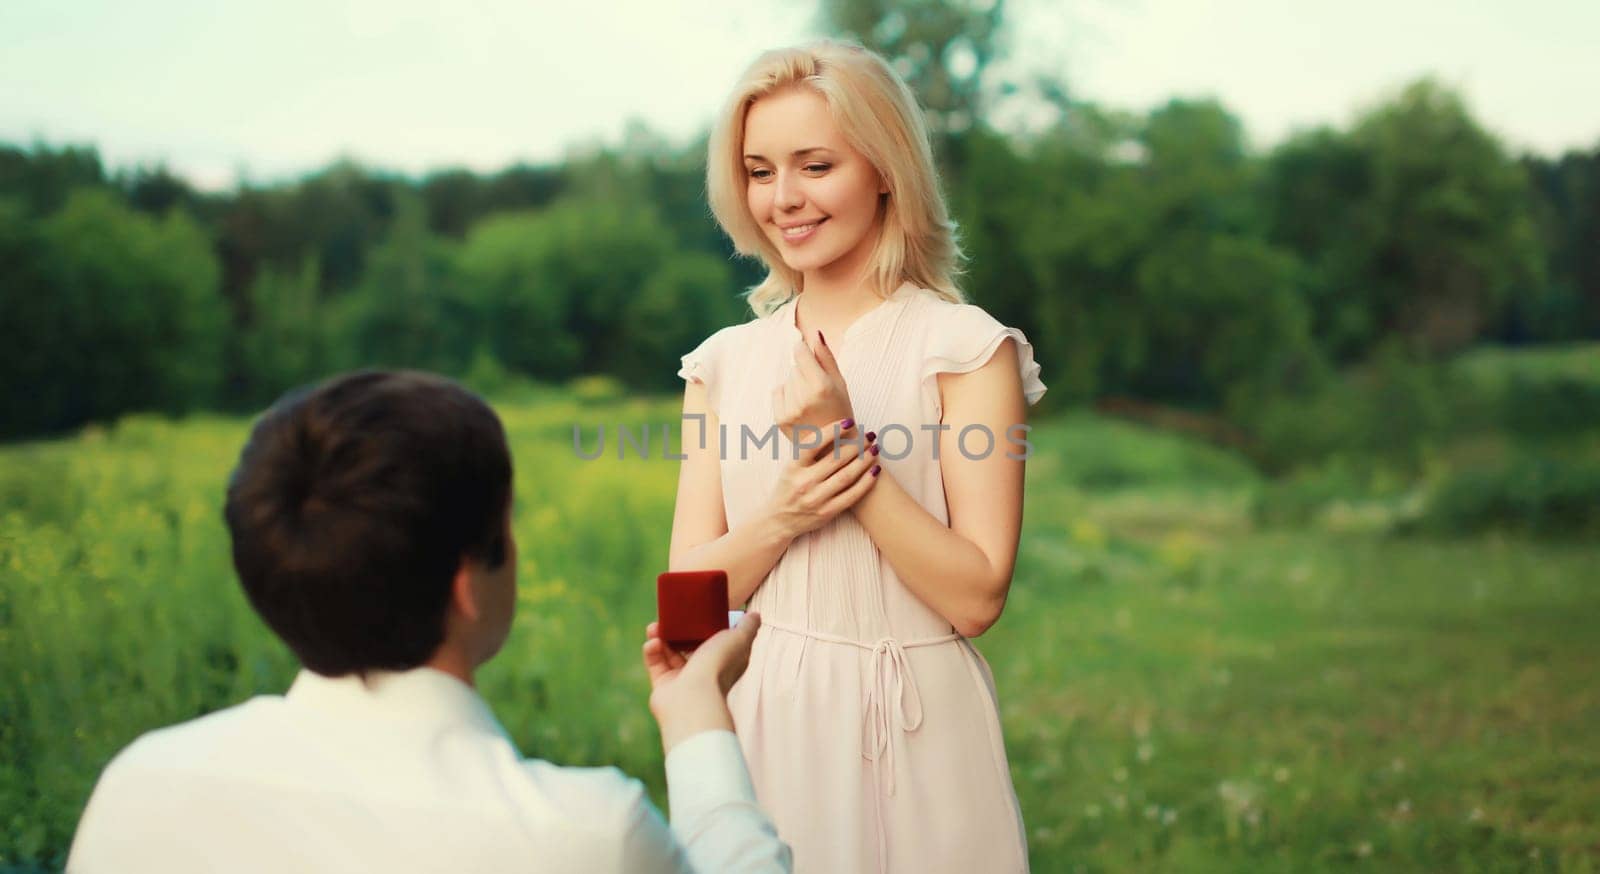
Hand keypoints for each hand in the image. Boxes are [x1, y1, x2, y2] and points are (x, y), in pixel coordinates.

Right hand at [642, 612, 762, 750]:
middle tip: (669, 617)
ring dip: (661, 637)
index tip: (696, 611)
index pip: (716, 641)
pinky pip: (656, 664)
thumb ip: (748, 627)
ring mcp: (684, 680)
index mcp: (724, 661)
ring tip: (654, 627)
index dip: (706, 626)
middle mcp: (705, 672)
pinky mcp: (664, 686)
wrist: (692, 697)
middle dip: (678, 630)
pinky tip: (652, 643)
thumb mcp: (739, 639)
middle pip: (690, 646)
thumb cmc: (718, 666)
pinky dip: (652, 652)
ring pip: (670, 653)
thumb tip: (755, 615)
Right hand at [764, 417, 880, 540]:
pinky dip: (866, 482)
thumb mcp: (791, 468)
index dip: (833, 430)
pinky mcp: (827, 512)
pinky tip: (875, 470)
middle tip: (869, 435)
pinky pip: (852, 495)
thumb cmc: (789, 489)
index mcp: (794, 467)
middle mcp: (804, 482)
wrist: (780, 521)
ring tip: (875, 449)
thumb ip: (808, 453)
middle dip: (856, 445)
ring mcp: (816, 498)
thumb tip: (835, 430)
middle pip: (835, 459)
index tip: (849, 421)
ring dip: (864, 460)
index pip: (813, 444)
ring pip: (846, 476)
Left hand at [773, 331, 852, 441]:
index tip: (809, 357)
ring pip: (787, 380)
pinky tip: (799, 408)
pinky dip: (786, 396)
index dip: (804, 351)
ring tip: (810, 403)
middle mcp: (803, 398)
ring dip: (796, 386)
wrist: (834, 448)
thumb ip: (826, 356)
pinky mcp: (780, 419)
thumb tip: (815, 333)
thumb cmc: (841, 412)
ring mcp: (790, 410)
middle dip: (805, 374)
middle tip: (818, 393)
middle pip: (795, 368)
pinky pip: (777, 392)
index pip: (800, 352)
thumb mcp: (840, 382)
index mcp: (821, 386)